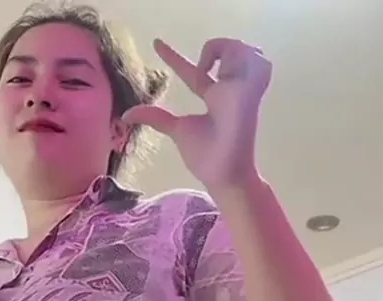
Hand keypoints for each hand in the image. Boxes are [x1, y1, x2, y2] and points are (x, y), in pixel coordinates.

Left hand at [123, 38, 271, 191]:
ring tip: (211, 70)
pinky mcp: (252, 90)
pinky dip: (243, 56)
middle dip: (215, 47)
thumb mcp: (176, 130)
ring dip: (226, 50)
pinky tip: (226, 73)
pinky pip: (256, 59)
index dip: (174, 58)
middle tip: (201, 69)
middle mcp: (228, 90)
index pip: (193, 72)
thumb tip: (126, 115)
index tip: (155, 44)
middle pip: (225, 52)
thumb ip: (156, 118)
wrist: (225, 173)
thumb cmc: (206, 158)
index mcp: (212, 99)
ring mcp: (241, 89)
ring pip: (241, 49)